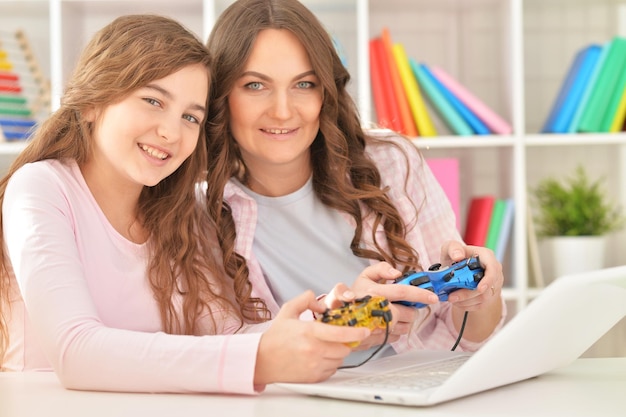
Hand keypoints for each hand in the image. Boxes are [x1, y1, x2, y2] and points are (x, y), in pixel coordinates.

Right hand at [254, 290, 369, 384]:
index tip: (364, 331)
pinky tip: (318, 357)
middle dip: (343, 342)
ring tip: (323, 347)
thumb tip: (320, 301)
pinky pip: (332, 370)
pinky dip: (330, 364)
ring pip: (339, 360)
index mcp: (309, 332)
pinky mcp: (313, 377)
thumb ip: (305, 299)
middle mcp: (313, 350)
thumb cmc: (275, 337)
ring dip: (337, 353)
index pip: (340, 333)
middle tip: (334, 338)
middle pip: (344, 348)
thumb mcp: (288, 311)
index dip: (356, 332)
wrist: (261, 360)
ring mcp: (314, 365)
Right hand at [345, 262, 438, 347]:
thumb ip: (380, 269)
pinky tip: (388, 323)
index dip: (420, 294)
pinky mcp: (376, 340)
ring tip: (394, 313)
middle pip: (407, 314)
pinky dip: (397, 330)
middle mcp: (376, 311)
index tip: (433, 297)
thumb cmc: (354, 295)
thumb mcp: (364, 276)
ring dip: (405, 321)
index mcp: (374, 293)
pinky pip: (397, 337)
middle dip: (411, 310)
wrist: (337, 318)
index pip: (402, 292)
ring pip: (405, 327)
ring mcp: (376, 328)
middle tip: (404, 305)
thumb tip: (396, 273)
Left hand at [439, 241, 503, 310]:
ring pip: (483, 298)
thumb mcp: (450, 246)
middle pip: (487, 288)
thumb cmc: (455, 254)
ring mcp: (493, 284)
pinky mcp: (489, 295)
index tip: (479, 288)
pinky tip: (457, 302)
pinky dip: (467, 305)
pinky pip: (481, 304)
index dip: (488, 280)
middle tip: (451, 297)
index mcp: (487, 257)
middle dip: (468, 294)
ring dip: (466, 301)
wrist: (456, 265)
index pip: (493, 269)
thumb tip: (458, 256)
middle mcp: (494, 271)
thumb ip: (453, 248)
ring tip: (451, 299)